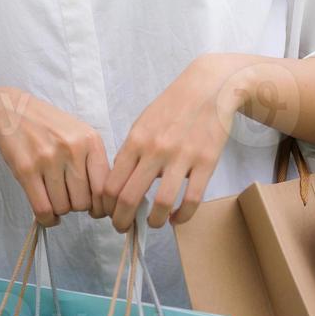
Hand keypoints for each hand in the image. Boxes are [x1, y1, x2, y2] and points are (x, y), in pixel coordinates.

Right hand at [0, 87, 108, 226]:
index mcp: (90, 140)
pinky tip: (47, 215)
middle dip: (76, 206)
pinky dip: (47, 218)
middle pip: (83, 201)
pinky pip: (43, 208)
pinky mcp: (26, 169)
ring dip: (59, 210)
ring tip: (54, 198)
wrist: (11, 111)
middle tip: (68, 198)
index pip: (104, 187)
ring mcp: (48, 159)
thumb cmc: (48, 127)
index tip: (95, 211)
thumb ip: (94, 163)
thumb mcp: (79, 135)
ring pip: (63, 207)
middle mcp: (72, 149)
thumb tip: (103, 203)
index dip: (101, 206)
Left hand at [102, 55, 251, 230]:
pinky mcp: (207, 162)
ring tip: (153, 225)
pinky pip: (192, 199)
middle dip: (122, 220)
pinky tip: (177, 218)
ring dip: (154, 222)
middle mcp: (155, 150)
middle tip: (123, 228)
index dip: (106, 206)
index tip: (108, 214)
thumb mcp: (142, 123)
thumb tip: (120, 182)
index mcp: (135, 140)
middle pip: (130, 197)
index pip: (111, 183)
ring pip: (162, 203)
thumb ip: (131, 151)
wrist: (208, 87)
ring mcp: (181, 157)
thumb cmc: (171, 107)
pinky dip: (183, 216)